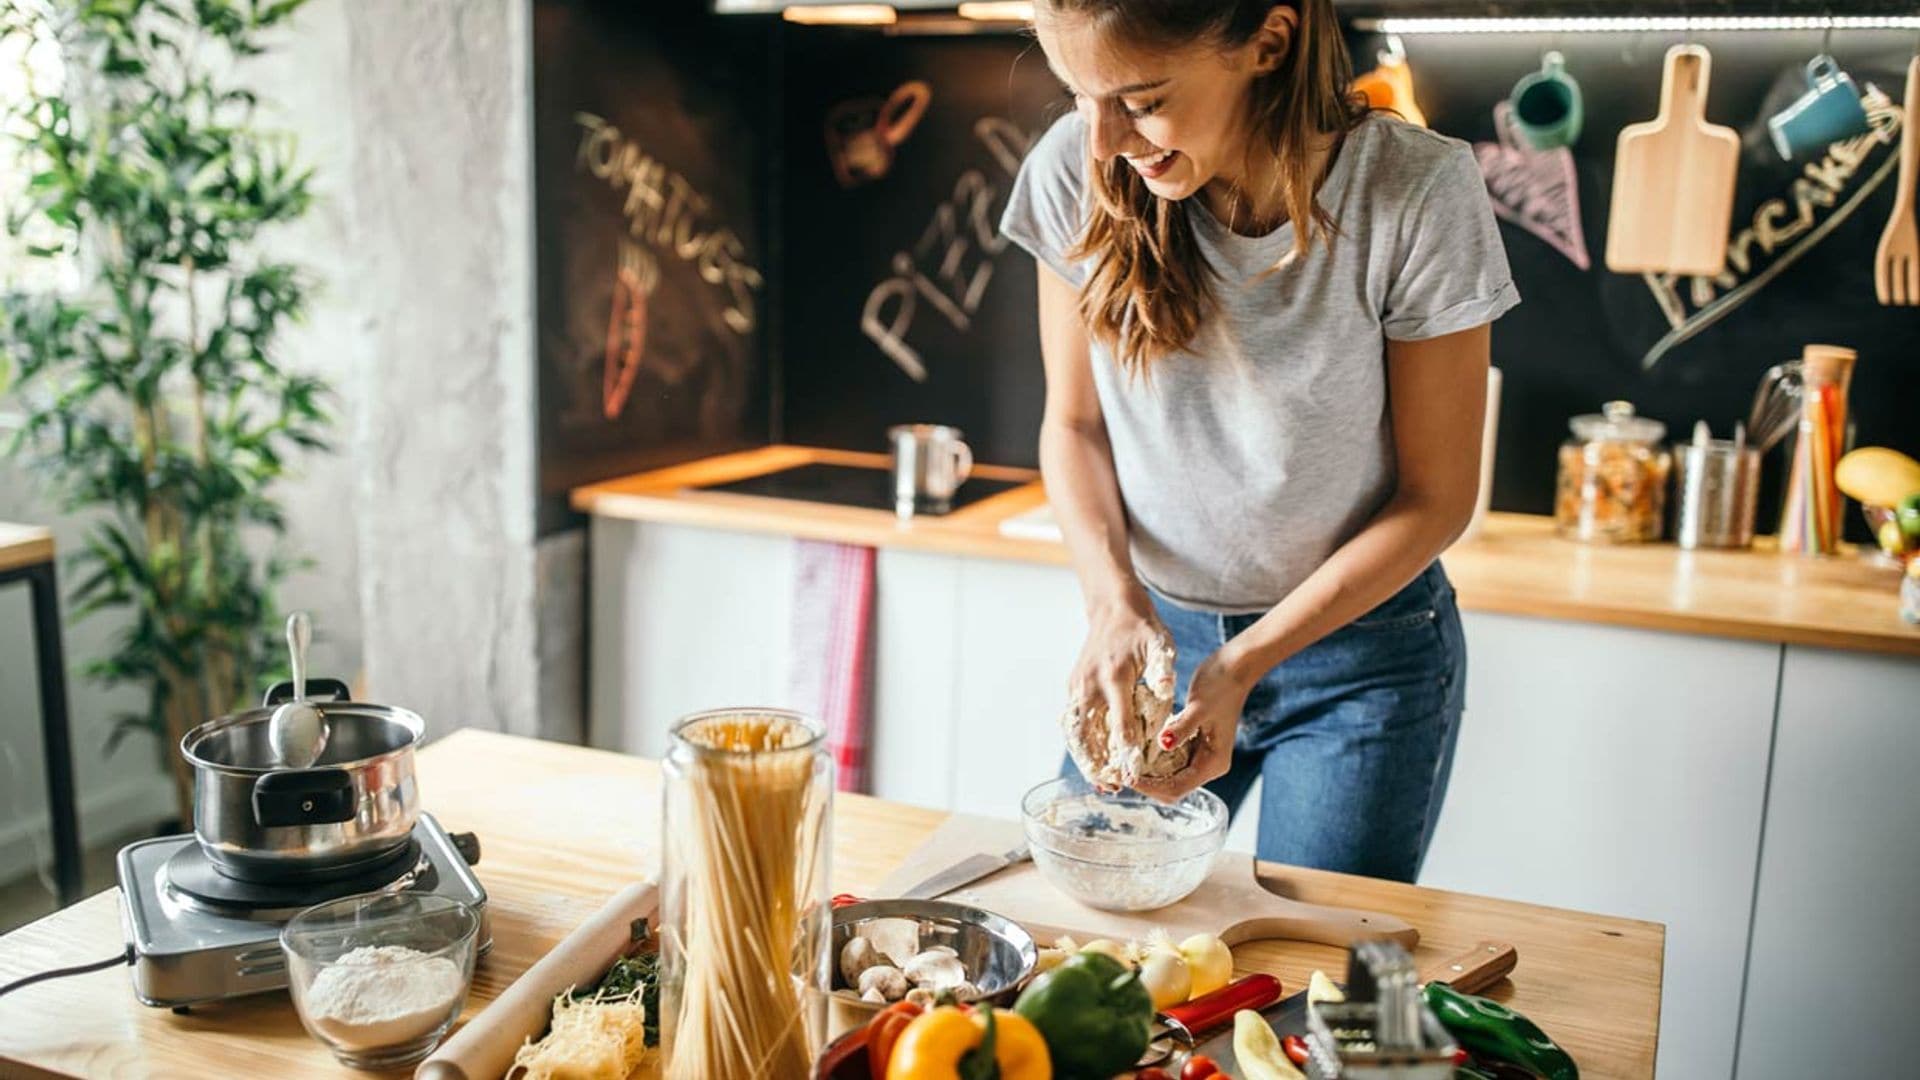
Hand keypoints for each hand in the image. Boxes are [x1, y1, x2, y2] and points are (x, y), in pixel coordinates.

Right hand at [1067, 592, 1170, 790]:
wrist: (1112, 607)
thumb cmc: (1143, 629)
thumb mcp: (1161, 645)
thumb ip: (1163, 670)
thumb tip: (1167, 689)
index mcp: (1114, 677)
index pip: (1120, 723)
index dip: (1126, 752)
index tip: (1132, 777)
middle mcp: (1090, 684)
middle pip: (1088, 733)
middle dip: (1097, 764)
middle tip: (1109, 788)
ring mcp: (1078, 685)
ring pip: (1075, 730)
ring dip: (1084, 758)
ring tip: (1099, 781)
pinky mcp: (1073, 685)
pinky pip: (1073, 720)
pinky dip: (1079, 743)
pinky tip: (1090, 760)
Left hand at [1133, 649, 1253, 802]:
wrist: (1234, 668)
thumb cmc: (1220, 685)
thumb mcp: (1198, 706)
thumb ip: (1182, 727)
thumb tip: (1164, 744)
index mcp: (1214, 763)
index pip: (1178, 788)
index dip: (1151, 787)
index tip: (1127, 776)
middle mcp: (1209, 765)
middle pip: (1173, 788)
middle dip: (1148, 784)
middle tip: (1122, 772)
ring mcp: (1201, 756)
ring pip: (1170, 776)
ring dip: (1149, 774)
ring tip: (1126, 763)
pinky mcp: (1193, 744)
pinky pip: (1170, 760)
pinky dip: (1154, 760)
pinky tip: (1137, 750)